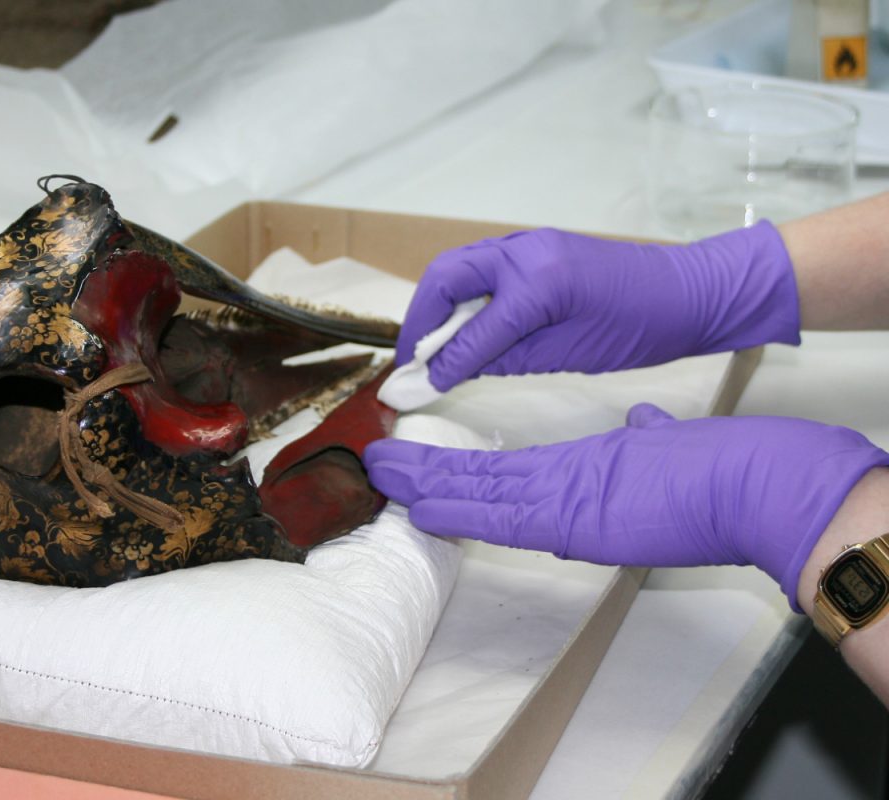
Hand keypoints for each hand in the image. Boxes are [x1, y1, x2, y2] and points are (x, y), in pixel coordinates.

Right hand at [365, 404, 888, 608]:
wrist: (752, 491)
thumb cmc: (711, 474)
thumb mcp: (668, 450)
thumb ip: (644, 438)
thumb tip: (640, 423)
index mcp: (579, 484)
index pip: (508, 481)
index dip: (463, 477)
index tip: (430, 468)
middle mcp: (562, 502)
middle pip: (482, 491)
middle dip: (428, 481)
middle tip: (379, 473)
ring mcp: (565, 514)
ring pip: (482, 503)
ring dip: (429, 491)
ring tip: (383, 480)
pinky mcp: (574, 522)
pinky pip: (506, 519)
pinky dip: (463, 516)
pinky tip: (426, 510)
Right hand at [397, 222, 800, 390]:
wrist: (691, 291)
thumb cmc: (642, 327)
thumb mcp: (571, 354)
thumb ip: (504, 359)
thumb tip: (451, 371)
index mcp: (540, 283)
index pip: (471, 331)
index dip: (439, 364)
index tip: (412, 389)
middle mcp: (525, 252)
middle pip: (446, 278)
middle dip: (420, 319)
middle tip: (411, 359)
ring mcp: (528, 243)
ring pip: (458, 266)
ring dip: (436, 304)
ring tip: (429, 345)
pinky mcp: (534, 246)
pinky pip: (481, 266)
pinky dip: (461, 294)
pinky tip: (462, 326)